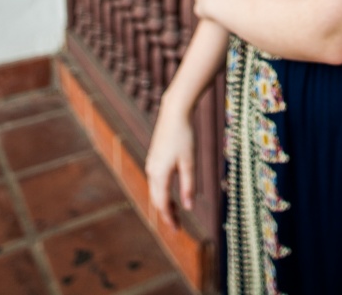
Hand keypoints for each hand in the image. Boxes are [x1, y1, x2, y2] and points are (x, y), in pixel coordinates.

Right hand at [145, 95, 195, 226]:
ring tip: (176, 210)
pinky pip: (155, 179)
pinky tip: (170, 190)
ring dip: (164, 201)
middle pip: (156, 198)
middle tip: (177, 225)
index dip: (169, 218)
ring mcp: (152, 162)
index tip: (177, 230)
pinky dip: (162, 190)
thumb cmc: (184, 136)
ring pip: (155, 189)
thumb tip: (189, 208)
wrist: (174, 111)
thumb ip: (189, 185)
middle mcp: (152, 170)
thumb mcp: (189, 162)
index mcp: (159, 174)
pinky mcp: (154, 155)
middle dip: (166, 213)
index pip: (163, 204)